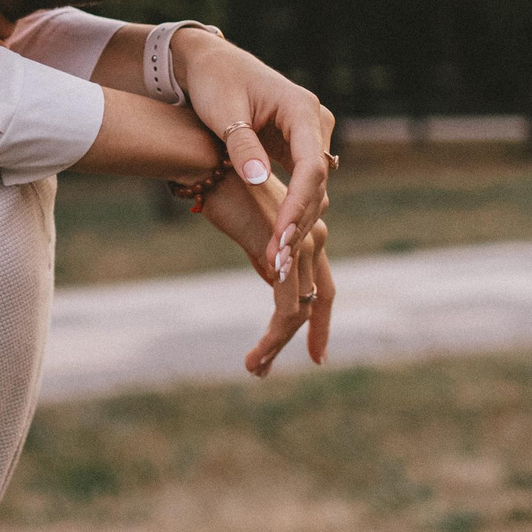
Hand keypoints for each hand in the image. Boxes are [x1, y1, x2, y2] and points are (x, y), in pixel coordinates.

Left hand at [171, 31, 336, 278]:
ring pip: (313, 190)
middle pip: (317, 184)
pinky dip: (290, 213)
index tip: (281, 238)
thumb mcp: (223, 112)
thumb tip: (259, 179)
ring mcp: (309, 136)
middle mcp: (314, 123)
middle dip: (297, 225)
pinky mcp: (296, 147)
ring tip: (277, 263)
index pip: (311, 167)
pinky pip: (302, 186)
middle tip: (279, 264)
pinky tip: (278, 244)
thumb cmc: (214, 83)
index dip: (297, 206)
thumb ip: (242, 145)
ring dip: (296, 225)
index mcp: (301, 110)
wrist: (210, 64)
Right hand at [198, 169, 333, 375]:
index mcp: (308, 230)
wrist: (209, 165)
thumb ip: (267, 257)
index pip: (323, 284)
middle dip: (314, 336)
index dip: (321, 319)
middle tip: (304, 363)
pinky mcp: (282, 256)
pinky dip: (273, 338)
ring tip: (255, 367)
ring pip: (299, 310)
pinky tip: (255, 356)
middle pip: (319, 299)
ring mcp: (301, 246)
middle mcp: (313, 237)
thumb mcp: (251, 231)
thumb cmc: (223, 190)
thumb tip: (273, 281)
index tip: (316, 349)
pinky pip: (285, 309)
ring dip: (278, 344)